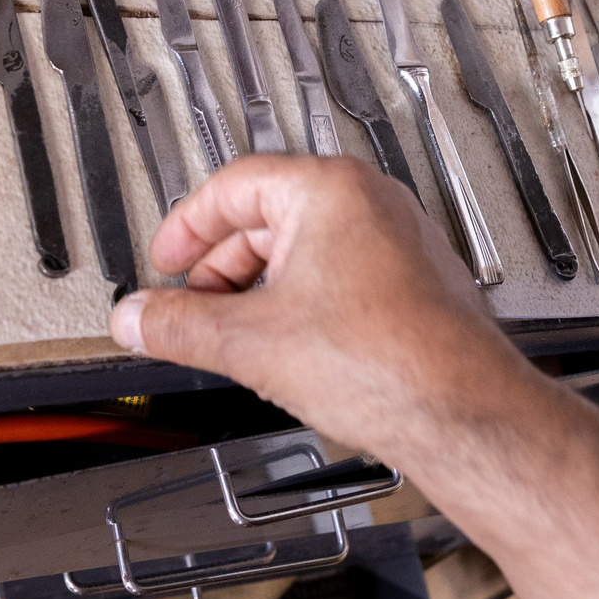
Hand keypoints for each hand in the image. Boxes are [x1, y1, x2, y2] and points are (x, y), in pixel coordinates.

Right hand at [109, 154, 550, 466]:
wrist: (462, 412)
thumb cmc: (389, 363)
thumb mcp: (250, 343)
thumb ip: (179, 325)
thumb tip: (137, 318)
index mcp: (330, 190)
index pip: (233, 186)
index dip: (185, 228)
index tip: (164, 263)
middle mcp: (371, 202)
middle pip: (269, 216)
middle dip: (220, 267)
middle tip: (191, 308)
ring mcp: (399, 240)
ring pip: (307, 250)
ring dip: (260, 290)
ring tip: (236, 337)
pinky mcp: (415, 281)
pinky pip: (341, 275)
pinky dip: (303, 303)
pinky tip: (290, 350)